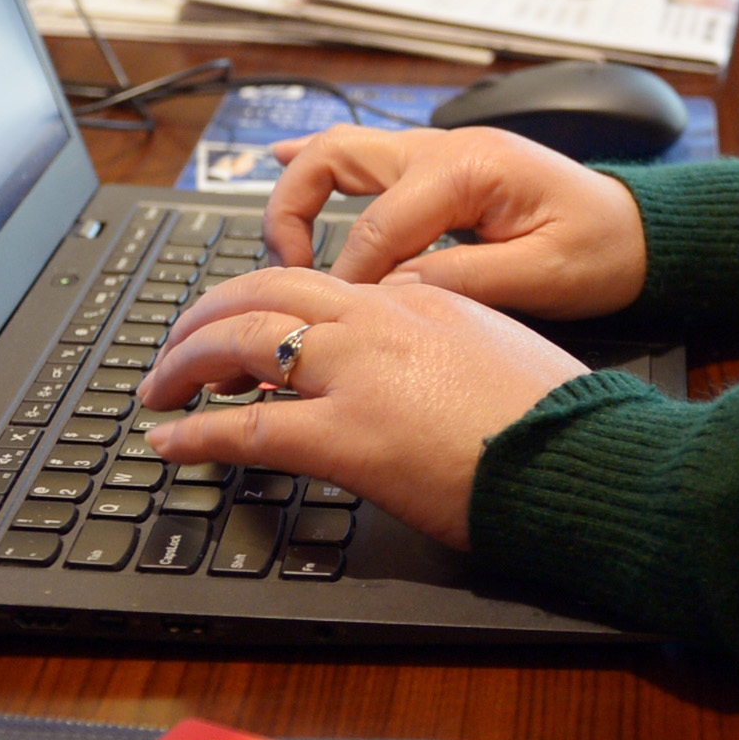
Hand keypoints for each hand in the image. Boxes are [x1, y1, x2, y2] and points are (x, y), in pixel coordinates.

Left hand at [139, 266, 589, 548]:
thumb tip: (403, 370)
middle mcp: (380, 319)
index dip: (263, 303)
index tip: (241, 329)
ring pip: (242, 342)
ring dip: (186, 361)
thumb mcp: (494, 349)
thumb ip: (439, 342)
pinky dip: (196, 431)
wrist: (580, 456)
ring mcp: (360, 373)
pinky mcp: (347, 437)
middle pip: (263, 291)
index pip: (318, 283)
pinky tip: (169, 440)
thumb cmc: (554, 419)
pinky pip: (247, 429)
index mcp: (419, 296)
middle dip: (205, 315)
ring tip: (158, 385)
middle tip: (177, 347)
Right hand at [264, 126, 649, 316]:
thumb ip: (461, 282)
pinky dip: (316, 167)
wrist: (640, 233)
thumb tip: (387, 296)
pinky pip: (363, 162)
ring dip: (299, 196)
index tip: (335, 325)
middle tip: (286, 275)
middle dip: (294, 213)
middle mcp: (446, 148)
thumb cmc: (603, 252)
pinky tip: (276, 165)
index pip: (380, 224)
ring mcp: (439, 153)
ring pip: (338, 153)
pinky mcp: (438, 173)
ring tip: (281, 254)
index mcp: (472, 167)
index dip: (351, 279)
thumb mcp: (542, 277)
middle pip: (334, 158)